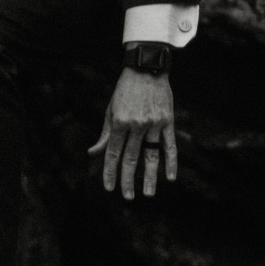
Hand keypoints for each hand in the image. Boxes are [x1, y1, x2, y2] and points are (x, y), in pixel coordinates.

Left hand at [88, 67, 177, 199]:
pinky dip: (171, 162)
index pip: (113, 154)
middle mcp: (136, 125)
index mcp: (119, 123)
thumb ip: (105, 134)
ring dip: (149, 177)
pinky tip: (170, 177)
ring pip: (151, 156)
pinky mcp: (167, 121)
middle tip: (127, 197)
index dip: (110, 172)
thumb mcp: (110, 111)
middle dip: (128, 180)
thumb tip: (93, 153)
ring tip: (148, 194)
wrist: (146, 69)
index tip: (109, 188)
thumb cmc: (124, 91)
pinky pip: (170, 146)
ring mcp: (153, 124)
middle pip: (131, 158)